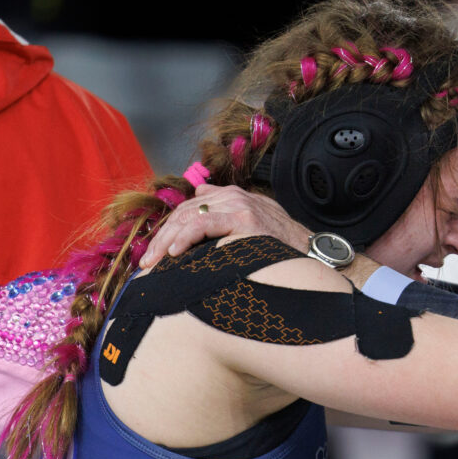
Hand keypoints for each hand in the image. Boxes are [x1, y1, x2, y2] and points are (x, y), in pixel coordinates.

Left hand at [139, 184, 312, 267]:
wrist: (310, 250)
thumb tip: (201, 195)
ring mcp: (238, 206)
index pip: (189, 208)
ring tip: (154, 262)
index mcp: (233, 196)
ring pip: (189, 218)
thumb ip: (227, 207)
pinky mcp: (243, 218)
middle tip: (147, 263)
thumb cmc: (282, 243)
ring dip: (166, 241)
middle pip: (184, 213)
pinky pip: (204, 224)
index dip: (168, 230)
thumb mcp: (255, 218)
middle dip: (161, 238)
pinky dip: (185, 237)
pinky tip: (174, 254)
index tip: (155, 252)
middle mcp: (233, 197)